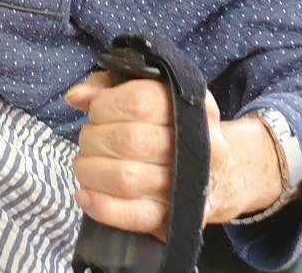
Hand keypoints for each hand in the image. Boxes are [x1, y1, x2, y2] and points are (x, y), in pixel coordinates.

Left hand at [65, 71, 280, 239]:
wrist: (224, 171)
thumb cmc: (175, 126)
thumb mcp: (153, 92)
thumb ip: (110, 86)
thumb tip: (77, 97)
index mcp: (191, 106)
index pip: (140, 101)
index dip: (106, 105)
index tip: (97, 109)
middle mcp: (196, 144)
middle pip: (128, 140)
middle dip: (94, 138)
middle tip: (89, 139)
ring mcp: (187, 184)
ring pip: (127, 178)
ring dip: (92, 170)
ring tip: (86, 164)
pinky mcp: (176, 217)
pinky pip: (135, 216)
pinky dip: (103, 207)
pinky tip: (85, 196)